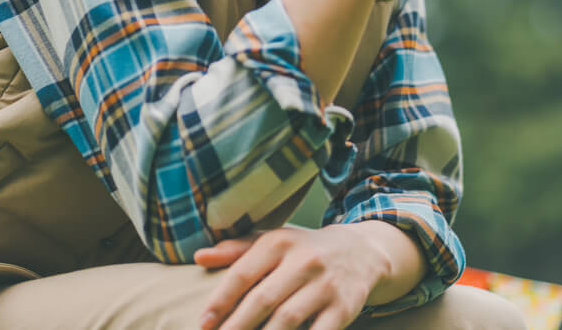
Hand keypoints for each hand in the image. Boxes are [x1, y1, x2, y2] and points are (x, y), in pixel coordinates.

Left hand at [195, 225, 389, 329]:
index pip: (243, 273)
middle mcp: (304, 261)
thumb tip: (199, 257)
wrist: (362, 251)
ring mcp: (326, 285)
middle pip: (263, 300)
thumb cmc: (304, 250)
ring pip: (288, 320)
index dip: (221, 300)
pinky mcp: (344, 307)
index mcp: (280, 242)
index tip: (203, 323)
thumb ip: (236, 249)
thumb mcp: (273, 240)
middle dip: (237, 326)